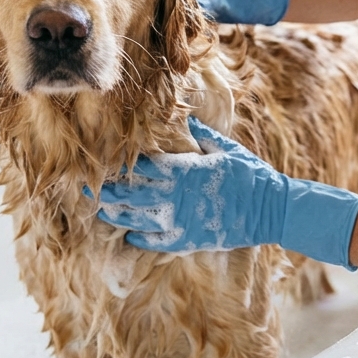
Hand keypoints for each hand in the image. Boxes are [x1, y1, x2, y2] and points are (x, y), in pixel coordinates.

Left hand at [93, 117, 357, 268]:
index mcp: (183, 169)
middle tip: (87, 188)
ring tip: (102, 210)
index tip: (102, 161)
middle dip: (107, 190)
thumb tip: (184, 116)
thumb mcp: (224, 148)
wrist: (271, 209)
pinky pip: (154, 241)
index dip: (119, 164)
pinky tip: (129, 234)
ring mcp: (180, 221)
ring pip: (136, 219)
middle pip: (129, 193)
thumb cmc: (249, 174)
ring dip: (116, 214)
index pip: (141, 165)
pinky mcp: (187, 240)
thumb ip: (200, 135)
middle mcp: (175, 196)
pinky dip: (139, 238)